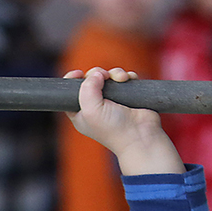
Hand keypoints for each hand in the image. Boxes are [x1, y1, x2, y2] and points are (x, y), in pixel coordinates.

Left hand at [66, 67, 183, 175]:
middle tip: (104, 77)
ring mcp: (112, 101)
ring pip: (109, 76)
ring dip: (115, 73)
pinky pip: (125, 78)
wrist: (141, 136)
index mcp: (82, 113)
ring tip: (121, 79)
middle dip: (97, 74)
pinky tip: (128, 80)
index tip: (78, 74)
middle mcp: (96, 106)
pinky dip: (127, 76)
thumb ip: (87, 88)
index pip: (70, 93)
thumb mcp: (91, 110)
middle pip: (91, 80)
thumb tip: (97, 74)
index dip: (72, 81)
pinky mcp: (127, 96)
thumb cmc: (114, 130)